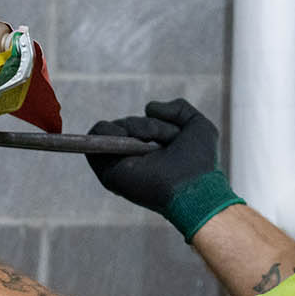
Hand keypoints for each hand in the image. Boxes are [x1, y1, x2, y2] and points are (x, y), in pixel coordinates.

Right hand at [86, 99, 242, 241]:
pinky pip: (94, 137)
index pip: (141, 127)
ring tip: (149, 142)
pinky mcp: (107, 170)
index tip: (173, 136)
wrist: (192, 188)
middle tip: (166, 143)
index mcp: (150, 152)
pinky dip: (105, 130)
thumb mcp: (197, 125)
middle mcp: (133, 157)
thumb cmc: (200, 161)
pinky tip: (124, 134)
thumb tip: (148, 107)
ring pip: (114, 128)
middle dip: (149, 127)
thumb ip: (178, 108)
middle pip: (128, 125)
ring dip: (135, 127)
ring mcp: (119, 163)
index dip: (154, 125)